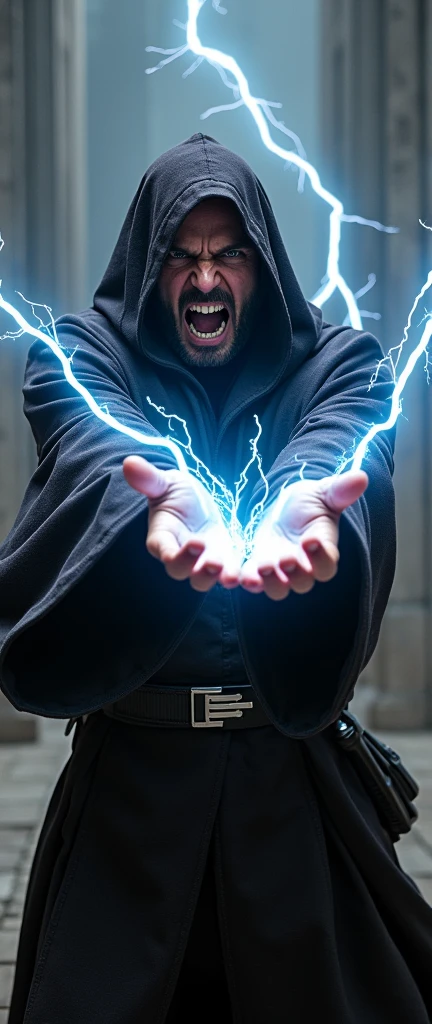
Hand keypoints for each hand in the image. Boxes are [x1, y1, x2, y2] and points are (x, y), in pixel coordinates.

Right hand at [123, 456, 239, 590]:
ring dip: (218, 579)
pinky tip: (253, 576)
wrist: (196, 502)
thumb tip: (129, 463)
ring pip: (205, 580)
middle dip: (198, 570)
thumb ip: (149, 479)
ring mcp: (200, 562)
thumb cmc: (175, 493)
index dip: (175, 553)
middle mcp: (179, 555)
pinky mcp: (222, 563)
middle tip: (214, 562)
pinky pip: (227, 575)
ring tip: (232, 576)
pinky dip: (238, 578)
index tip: (193, 543)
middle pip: (182, 572)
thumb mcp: (165, 482)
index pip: (163, 550)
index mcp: (161, 537)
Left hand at [239, 469, 367, 600]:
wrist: (284, 508)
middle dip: (295, 574)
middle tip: (287, 558)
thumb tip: (361, 477)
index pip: (327, 564)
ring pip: (278, 590)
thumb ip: (340, 490)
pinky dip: (248, 581)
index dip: (321, 557)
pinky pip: (254, 583)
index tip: (311, 540)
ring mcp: (280, 572)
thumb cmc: (309, 503)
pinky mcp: (258, 570)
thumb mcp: (323, 493)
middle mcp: (303, 567)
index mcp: (323, 551)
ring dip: (271, 582)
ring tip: (263, 566)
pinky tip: (238, 576)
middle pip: (303, 583)